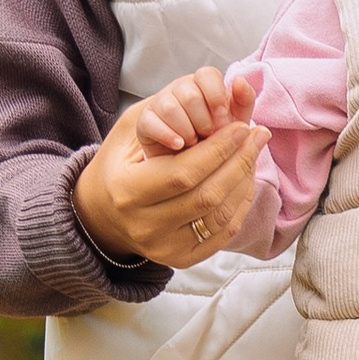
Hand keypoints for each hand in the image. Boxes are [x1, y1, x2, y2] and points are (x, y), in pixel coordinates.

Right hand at [75, 67, 264, 268]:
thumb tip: (222, 100)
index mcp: (127, 192)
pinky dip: (241, 203)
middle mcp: (144, 226)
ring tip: (254, 153)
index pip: (183, 173)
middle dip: (239, 161)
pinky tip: (247, 178)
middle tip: (256, 136)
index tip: (241, 126)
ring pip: (220, 216)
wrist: (102, 216)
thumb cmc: (120, 166)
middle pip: (207, 195)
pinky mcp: (182, 259)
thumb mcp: (130, 132)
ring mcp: (164, 247)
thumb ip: (170, 114)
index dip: (218, 149)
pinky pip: (224, 233)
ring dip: (245, 180)